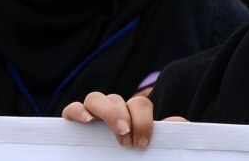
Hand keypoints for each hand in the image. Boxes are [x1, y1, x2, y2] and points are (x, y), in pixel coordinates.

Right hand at [61, 91, 186, 149]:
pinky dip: (77, 111)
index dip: (143, 120)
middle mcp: (112, 112)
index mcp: (132, 116)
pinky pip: (71, 109)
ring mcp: (91, 116)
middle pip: (116, 98)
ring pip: (95, 98)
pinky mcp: (73, 124)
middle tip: (127, 140)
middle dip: (123, 116)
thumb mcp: (156, 151)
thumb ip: (168, 137)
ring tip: (116, 132)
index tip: (143, 143)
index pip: (139, 103)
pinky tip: (86, 121)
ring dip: (107, 112)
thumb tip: (178, 123)